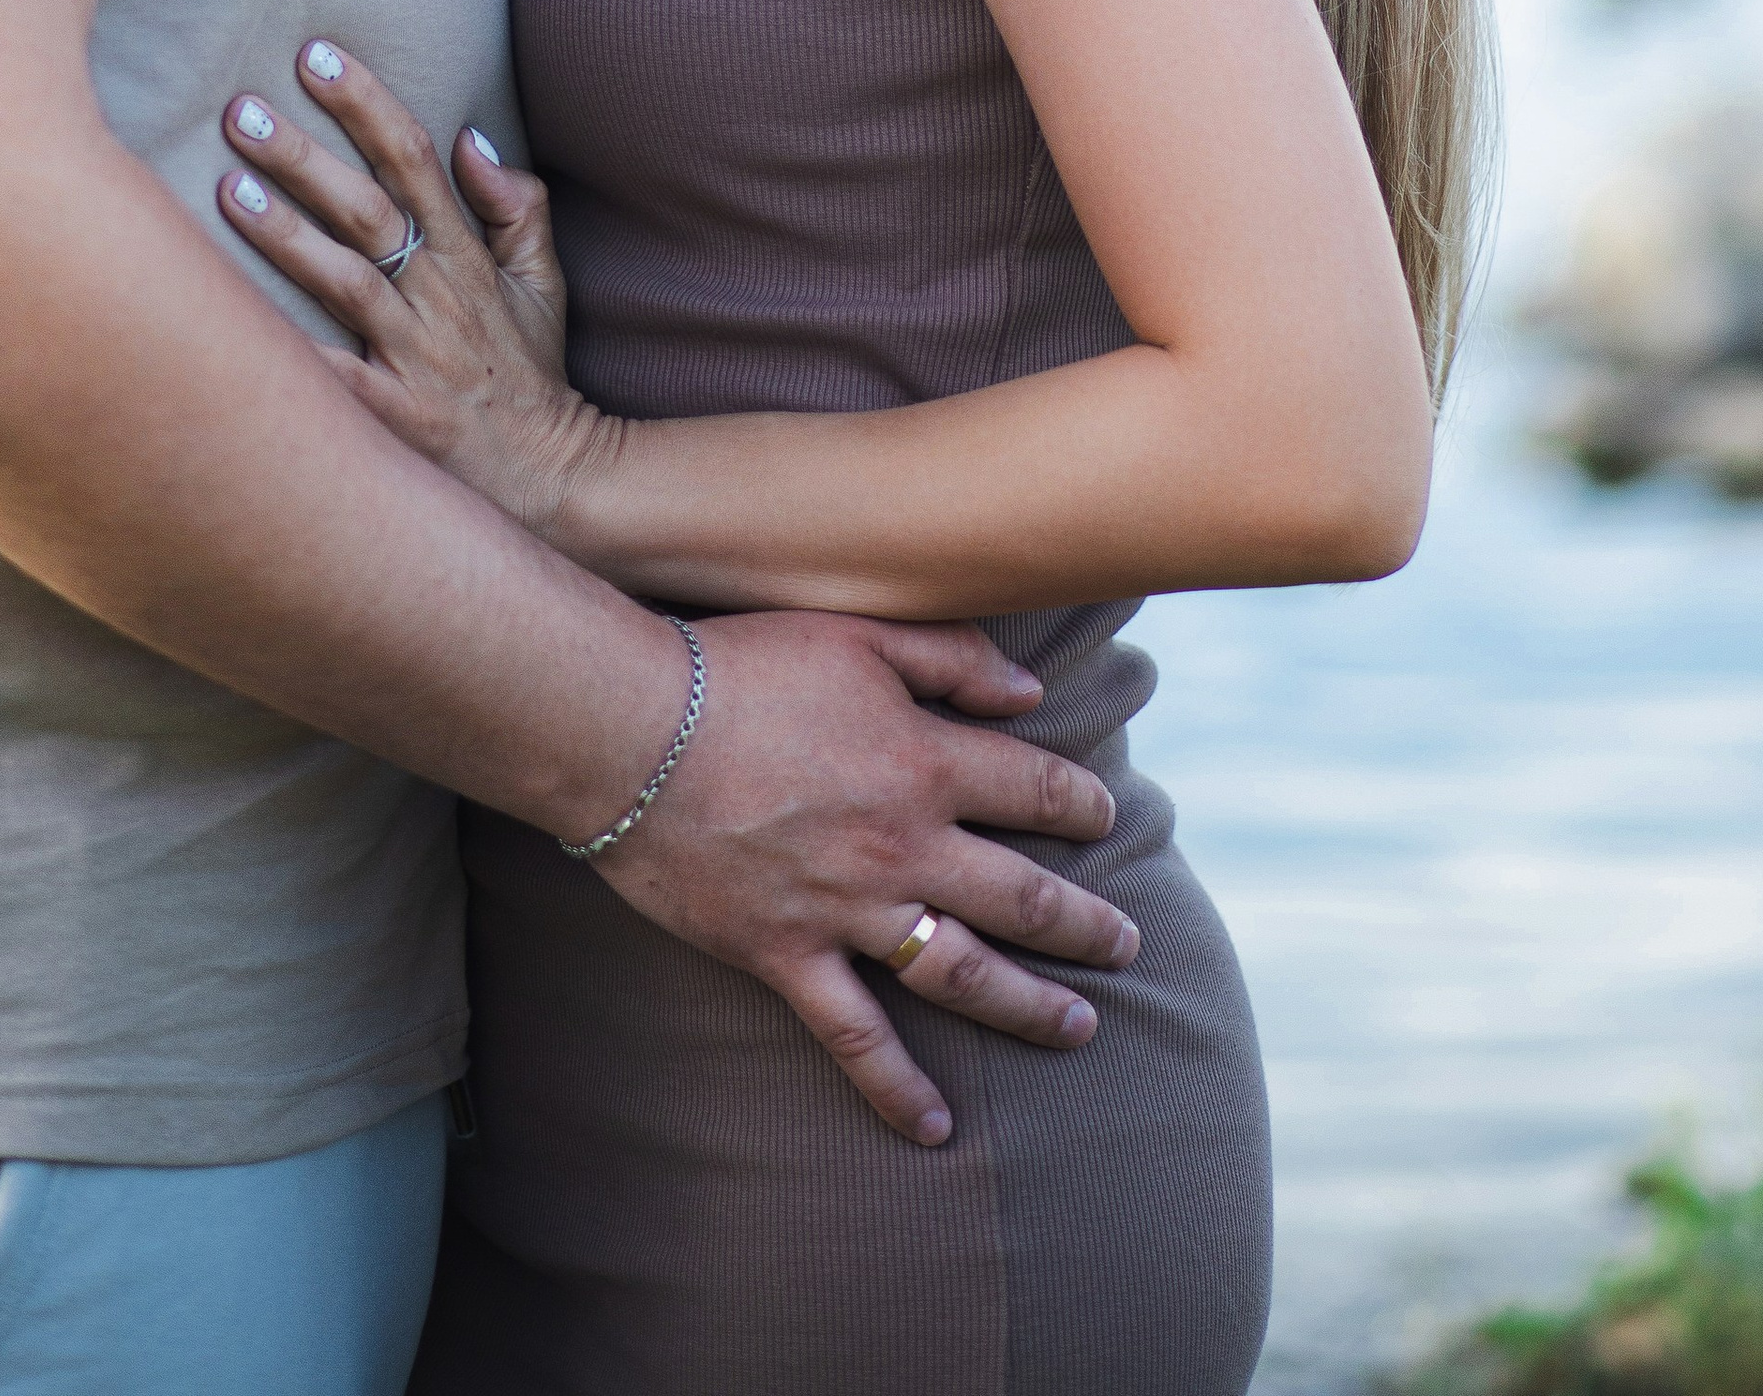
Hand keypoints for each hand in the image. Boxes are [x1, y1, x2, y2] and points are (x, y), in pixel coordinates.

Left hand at [218, 44, 602, 539]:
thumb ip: (516, 206)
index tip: (315, 54)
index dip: (366, 102)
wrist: (555, 481)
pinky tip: (236, 332)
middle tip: (238, 109)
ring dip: (286, 234)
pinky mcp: (395, 419)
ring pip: (347, 281)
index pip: (413, 159)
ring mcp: (415, 357)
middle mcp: (437, 296)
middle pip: (366, 208)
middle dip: (302, 154)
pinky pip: (337, 384)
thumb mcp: (544, 282)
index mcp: (465, 257)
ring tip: (228, 189)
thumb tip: (471, 140)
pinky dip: (294, 358)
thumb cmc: (531, 376)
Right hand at [595, 610, 1138, 1144]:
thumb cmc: (744, 666)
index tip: (1106, 820)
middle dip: (1086, 926)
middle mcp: (904, 845)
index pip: (1036, 792)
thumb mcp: (859, 633)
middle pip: (1023, 897)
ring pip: (963, 973)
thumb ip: (953, 659)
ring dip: (1030, 1006)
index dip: (1081, 808)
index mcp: (926, 761)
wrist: (633, 730)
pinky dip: (898, 1088)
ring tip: (1080, 1027)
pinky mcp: (787, 956)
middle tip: (1128, 945)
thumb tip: (1032, 695)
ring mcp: (848, 910)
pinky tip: (937, 1129)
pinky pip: (855, 1037)